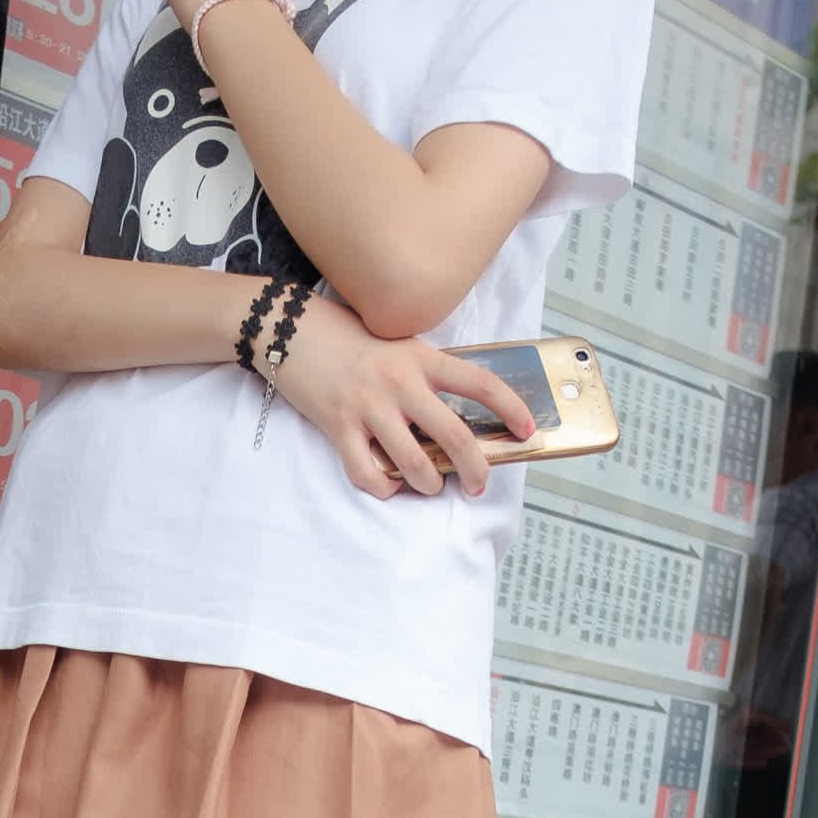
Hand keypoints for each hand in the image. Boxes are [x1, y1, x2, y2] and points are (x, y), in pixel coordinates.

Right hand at [265, 298, 537, 497]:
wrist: (290, 328)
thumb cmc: (347, 338)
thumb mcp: (398, 345)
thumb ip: (424, 374)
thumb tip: (452, 416)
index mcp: (422, 358)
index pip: (481, 384)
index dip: (512, 410)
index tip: (528, 431)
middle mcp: (401, 383)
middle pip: (455, 437)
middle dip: (475, 470)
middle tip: (477, 485)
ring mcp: (369, 407)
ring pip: (415, 464)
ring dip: (429, 485)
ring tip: (431, 487)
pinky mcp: (338, 426)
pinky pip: (368, 474)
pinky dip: (384, 488)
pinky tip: (389, 484)